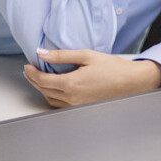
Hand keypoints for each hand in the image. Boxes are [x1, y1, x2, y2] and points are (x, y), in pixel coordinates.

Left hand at [23, 49, 160, 107]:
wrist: (132, 82)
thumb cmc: (113, 67)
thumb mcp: (87, 56)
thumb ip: (62, 55)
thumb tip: (42, 53)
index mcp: (71, 84)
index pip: (42, 79)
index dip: (32, 73)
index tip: (28, 65)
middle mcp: (71, 98)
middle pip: (44, 90)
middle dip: (34, 80)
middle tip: (30, 71)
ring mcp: (76, 105)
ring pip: (50, 99)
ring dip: (42, 89)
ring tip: (40, 79)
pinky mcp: (82, 108)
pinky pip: (60, 104)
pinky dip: (52, 96)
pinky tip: (55, 89)